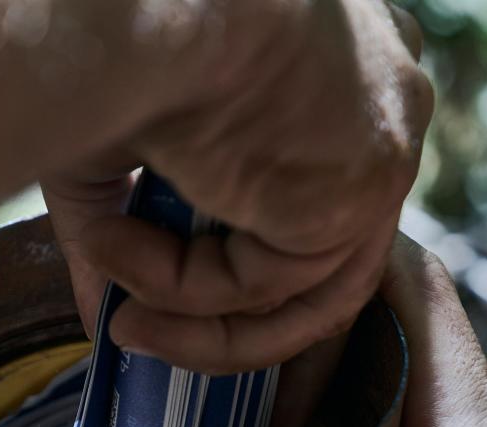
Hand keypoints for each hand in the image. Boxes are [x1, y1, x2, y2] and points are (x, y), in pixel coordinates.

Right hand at [43, 0, 430, 372]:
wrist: (141, 7)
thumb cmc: (119, 48)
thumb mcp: (111, 153)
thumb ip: (122, 241)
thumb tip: (105, 321)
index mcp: (331, 69)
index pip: (312, 195)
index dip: (239, 268)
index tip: (164, 297)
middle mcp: (375, 102)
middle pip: (318, 259)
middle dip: (220, 320)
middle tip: (134, 333)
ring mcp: (381, 146)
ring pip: (302, 289)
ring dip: (200, 326)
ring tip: (123, 324)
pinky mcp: (362, 189)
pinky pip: (267, 284)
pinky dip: (182, 289)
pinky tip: (114, 249)